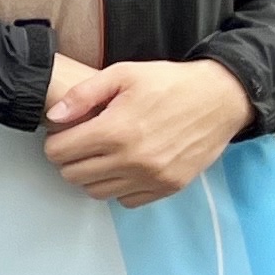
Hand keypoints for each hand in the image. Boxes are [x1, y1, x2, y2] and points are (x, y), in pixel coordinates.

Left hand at [43, 58, 250, 205]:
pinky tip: (124, 166)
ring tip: (102, 154)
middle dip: (70, 159)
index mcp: (115, 131)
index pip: (59, 152)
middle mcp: (132, 160)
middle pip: (73, 175)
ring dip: (92, 176)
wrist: (221, 98)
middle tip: (81, 144)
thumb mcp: (122, 74)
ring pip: (97, 191)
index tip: (64, 133)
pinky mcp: (168, 187)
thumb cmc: (170, 83)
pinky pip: (126, 201)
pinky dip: (119, 187)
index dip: (56, 141)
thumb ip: (82, 95)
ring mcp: (152, 177)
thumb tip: (54, 117)